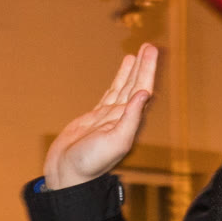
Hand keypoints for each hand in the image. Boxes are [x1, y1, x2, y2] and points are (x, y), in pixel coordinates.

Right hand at [43, 45, 159, 190]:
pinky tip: (122, 72)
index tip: (152, 51)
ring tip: (138, 54)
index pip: (143, 89)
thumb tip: (144, 94)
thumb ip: (131, 118)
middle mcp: (123, 117)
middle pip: (136, 85)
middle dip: (144, 65)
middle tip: (149, 46)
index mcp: (130, 122)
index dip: (148, 70)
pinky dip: (118, 80)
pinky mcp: (95, 118)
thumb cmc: (91, 163)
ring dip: (132, 71)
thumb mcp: (116, 141)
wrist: (69, 174)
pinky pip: (110, 93)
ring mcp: (109, 117)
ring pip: (124, 87)